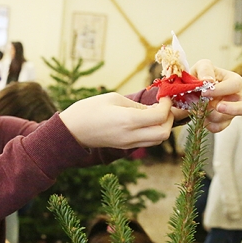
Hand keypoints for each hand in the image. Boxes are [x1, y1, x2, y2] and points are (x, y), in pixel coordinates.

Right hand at [59, 93, 173, 148]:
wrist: (72, 130)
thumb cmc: (89, 109)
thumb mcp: (114, 99)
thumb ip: (137, 105)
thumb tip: (154, 108)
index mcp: (128, 120)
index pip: (160, 116)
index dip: (167, 105)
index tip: (165, 95)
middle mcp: (131, 135)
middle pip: (164, 133)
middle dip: (169, 118)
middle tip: (165, 106)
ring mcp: (129, 144)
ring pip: (158, 140)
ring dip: (163, 126)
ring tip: (157, 112)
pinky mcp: (126, 147)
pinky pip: (148, 142)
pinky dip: (154, 131)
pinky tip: (148, 120)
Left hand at [188, 60, 241, 132]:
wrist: (190, 90)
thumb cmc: (200, 76)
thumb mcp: (201, 66)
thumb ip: (205, 69)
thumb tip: (208, 80)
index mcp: (234, 81)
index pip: (235, 85)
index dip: (221, 89)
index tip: (204, 92)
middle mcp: (237, 97)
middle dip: (234, 109)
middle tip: (219, 107)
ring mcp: (231, 111)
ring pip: (228, 119)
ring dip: (211, 115)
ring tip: (198, 109)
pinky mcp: (222, 122)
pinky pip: (218, 127)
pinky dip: (207, 124)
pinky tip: (200, 116)